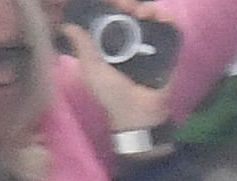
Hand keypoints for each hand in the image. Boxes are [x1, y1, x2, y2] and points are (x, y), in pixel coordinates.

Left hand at [63, 16, 170, 138]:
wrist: (138, 113)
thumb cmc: (111, 93)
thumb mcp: (91, 68)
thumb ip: (82, 46)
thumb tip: (66, 26)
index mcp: (111, 45)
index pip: (112, 18)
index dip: (112, 7)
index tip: (113, 3)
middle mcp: (131, 44)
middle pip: (133, 15)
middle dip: (131, 5)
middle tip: (129, 6)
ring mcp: (151, 48)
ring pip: (152, 20)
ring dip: (150, 9)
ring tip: (145, 12)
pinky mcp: (168, 54)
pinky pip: (171, 33)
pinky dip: (168, 21)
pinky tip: (161, 16)